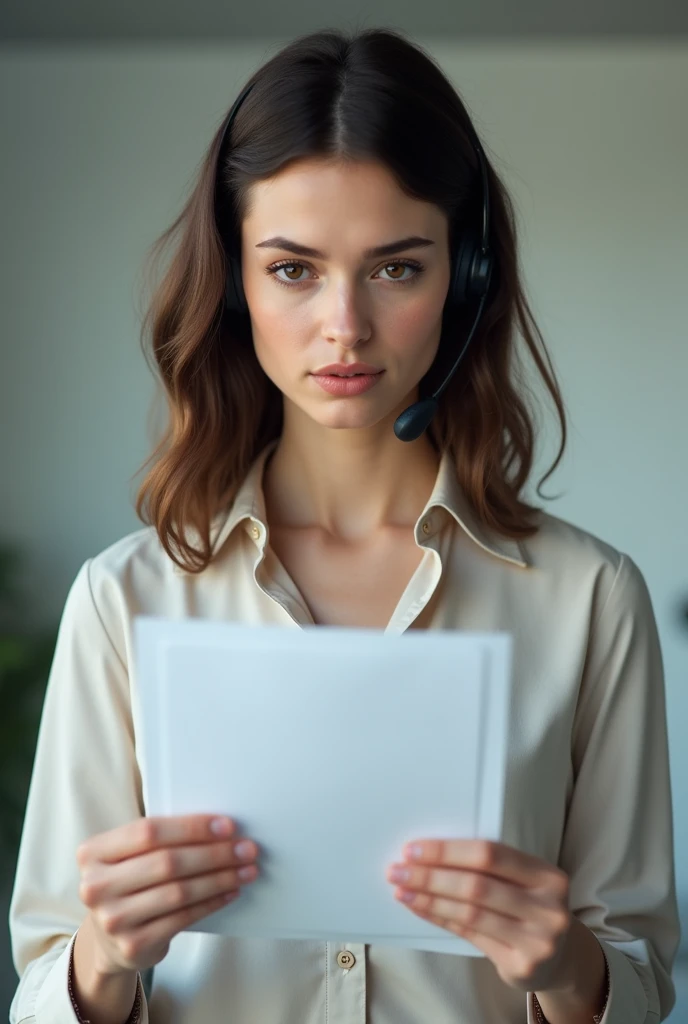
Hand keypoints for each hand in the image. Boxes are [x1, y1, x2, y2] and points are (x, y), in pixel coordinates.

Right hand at [76, 814, 259, 975]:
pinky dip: (212, 902)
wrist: (108, 938)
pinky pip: (182, 918)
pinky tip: (230, 891)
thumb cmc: (129, 882)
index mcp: (93, 853)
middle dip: (214, 853)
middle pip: (167, 862)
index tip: (227, 825)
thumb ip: (161, 838)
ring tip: (245, 869)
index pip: (148, 831)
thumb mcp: (129, 855)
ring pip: (179, 892)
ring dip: (219, 878)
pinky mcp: (132, 945)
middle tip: (245, 848)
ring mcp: (112, 919)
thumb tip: (219, 827)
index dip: (191, 827)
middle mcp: (96, 886)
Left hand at [386, 838, 575, 993]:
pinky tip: (421, 908)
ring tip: (402, 889)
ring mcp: (538, 940)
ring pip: (470, 913)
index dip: (448, 851)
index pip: (490, 854)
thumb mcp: (524, 881)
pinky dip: (440, 919)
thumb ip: (489, 867)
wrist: (561, 957)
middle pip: (476, 885)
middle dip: (431, 876)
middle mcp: (548, 908)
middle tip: (398, 870)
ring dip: (429, 899)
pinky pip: (470, 936)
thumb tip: (428, 853)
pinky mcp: (522, 965)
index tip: (414, 849)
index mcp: (548, 875)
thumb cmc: (530, 907)